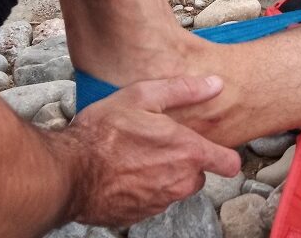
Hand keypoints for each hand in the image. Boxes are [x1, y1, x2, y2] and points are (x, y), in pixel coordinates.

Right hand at [59, 76, 240, 226]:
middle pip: (198, 174)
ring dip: (164, 173)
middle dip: (186, 160)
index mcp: (187, 152)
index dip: (226, 155)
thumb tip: (215, 84)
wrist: (71, 171)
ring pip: (175, 187)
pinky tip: (125, 170)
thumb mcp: (143, 95)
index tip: (217, 148)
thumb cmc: (105, 130)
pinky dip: (144, 187)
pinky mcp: (139, 215)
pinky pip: (152, 199)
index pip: (230, 164)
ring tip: (138, 153)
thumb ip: (183, 90)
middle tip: (161, 141)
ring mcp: (160, 202)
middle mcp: (179, 182)